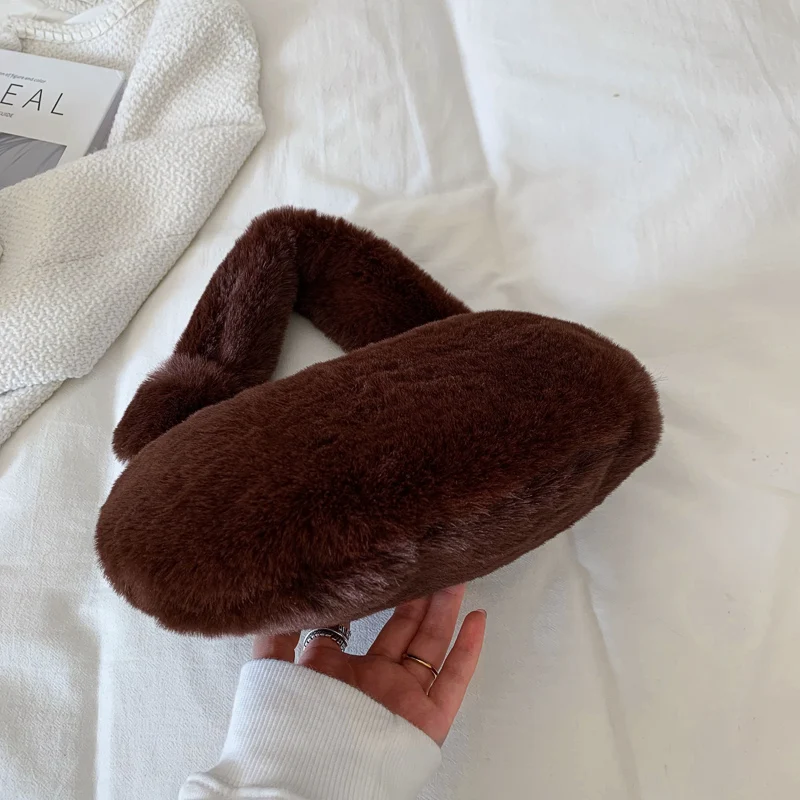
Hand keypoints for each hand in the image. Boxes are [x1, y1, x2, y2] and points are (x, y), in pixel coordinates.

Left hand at [252, 585, 485, 745]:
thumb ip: (277, 639)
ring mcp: (405, 699)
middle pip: (409, 630)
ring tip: (454, 576)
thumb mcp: (276, 672)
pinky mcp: (426, 720)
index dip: (386, 597)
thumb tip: (281, 603)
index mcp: (347, 672)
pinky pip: (454, 680)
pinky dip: (469, 649)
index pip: (373, 626)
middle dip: (421, 596)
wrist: (307, 778)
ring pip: (434, 645)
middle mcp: (379, 682)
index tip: (393, 568)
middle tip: (429, 562)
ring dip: (445, 610)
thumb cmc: (289, 728)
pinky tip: (476, 619)